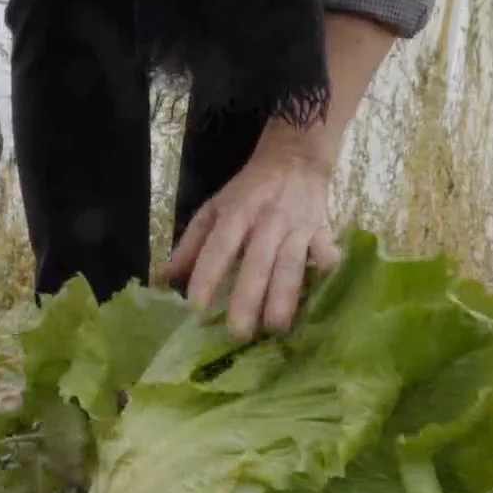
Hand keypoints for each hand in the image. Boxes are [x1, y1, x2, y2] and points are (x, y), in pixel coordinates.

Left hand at [161, 147, 341, 340]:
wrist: (294, 159)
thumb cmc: (248, 191)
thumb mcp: (214, 208)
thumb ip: (192, 243)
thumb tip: (167, 277)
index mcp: (236, 213)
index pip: (219, 247)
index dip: (207, 276)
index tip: (196, 307)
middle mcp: (266, 221)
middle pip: (257, 262)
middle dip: (248, 298)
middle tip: (238, 333)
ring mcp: (297, 227)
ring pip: (291, 264)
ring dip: (284, 297)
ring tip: (276, 327)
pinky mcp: (321, 231)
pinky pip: (325, 254)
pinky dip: (324, 273)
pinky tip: (318, 299)